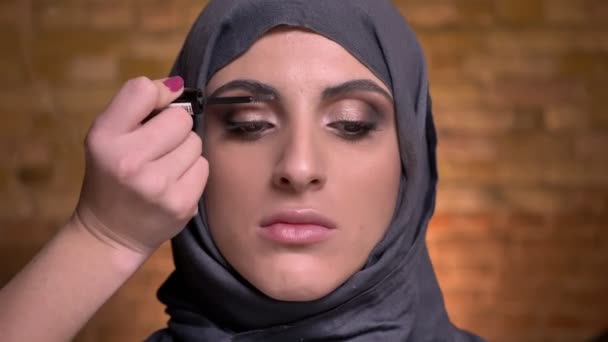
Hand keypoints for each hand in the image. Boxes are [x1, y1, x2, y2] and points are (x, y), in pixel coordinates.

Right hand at [72, 76, 207, 254]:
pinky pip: (204, 167)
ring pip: (195, 143)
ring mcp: (157, 184)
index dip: (159, 94)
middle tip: (159, 146)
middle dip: (174, 128)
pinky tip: (174, 183)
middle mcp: (129, 160)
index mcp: (104, 137)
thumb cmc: (111, 177)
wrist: (110, 234)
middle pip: (180, 118)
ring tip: (165, 167)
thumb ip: (136, 107)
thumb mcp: (107, 138)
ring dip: (185, 151)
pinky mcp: (181, 203)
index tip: (159, 107)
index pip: (142, 90)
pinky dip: (193, 172)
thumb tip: (177, 84)